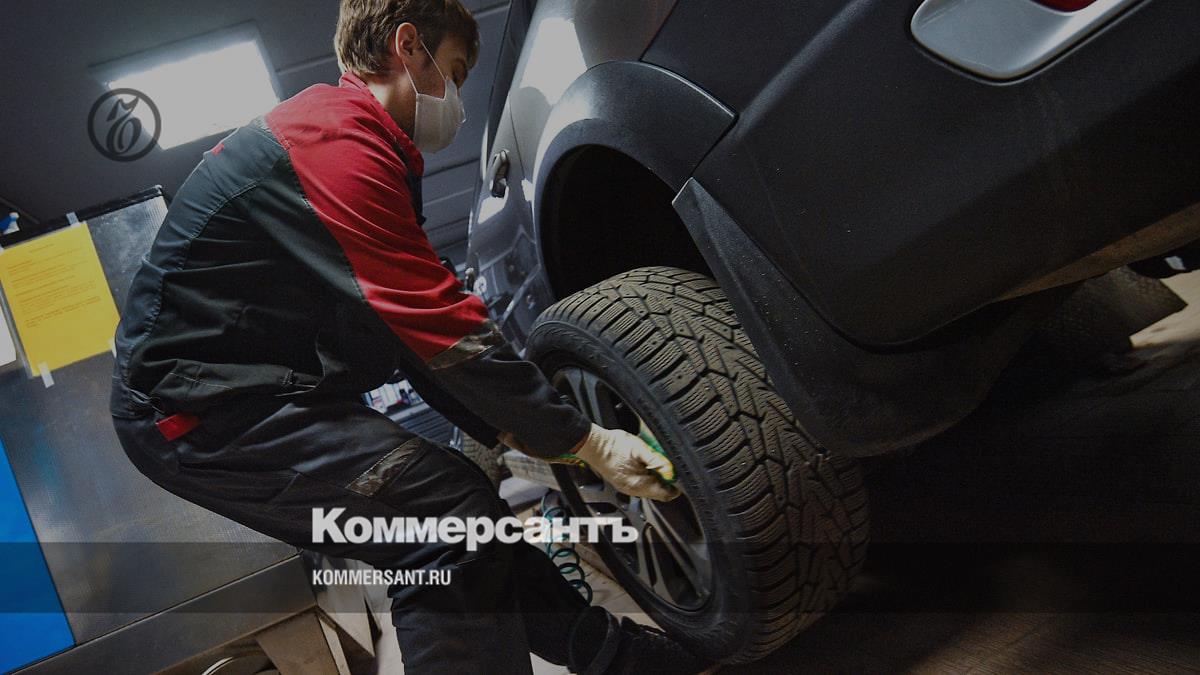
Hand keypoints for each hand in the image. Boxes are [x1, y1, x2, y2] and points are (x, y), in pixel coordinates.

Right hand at [557, 424, 681, 501]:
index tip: (678, 472)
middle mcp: (633, 490)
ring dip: (657, 477)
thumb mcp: (639, 448)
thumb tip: (671, 470)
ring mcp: (627, 487)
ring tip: (655, 461)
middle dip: (666, 480)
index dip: (675, 484)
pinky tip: (645, 463)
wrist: (593, 444)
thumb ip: (657, 461)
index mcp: (639, 485)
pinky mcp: (623, 482)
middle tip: (667, 463)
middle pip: (659, 492)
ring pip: (651, 488)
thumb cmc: (613, 445)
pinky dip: (648, 475)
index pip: (666, 494)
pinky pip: (642, 483)